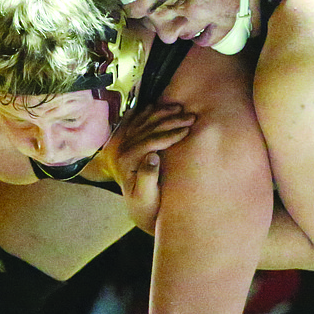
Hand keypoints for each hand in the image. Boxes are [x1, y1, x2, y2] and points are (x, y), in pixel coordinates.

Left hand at [102, 103, 194, 232]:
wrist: (138, 209)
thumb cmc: (146, 206)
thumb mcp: (146, 197)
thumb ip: (147, 177)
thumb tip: (153, 156)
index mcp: (126, 161)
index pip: (149, 142)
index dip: (169, 134)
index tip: (187, 130)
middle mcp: (122, 149)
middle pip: (147, 128)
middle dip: (170, 121)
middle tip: (191, 116)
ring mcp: (123, 144)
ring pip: (142, 122)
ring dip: (161, 113)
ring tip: (180, 108)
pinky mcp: (126, 142)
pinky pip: (135, 122)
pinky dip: (146, 112)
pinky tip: (154, 105)